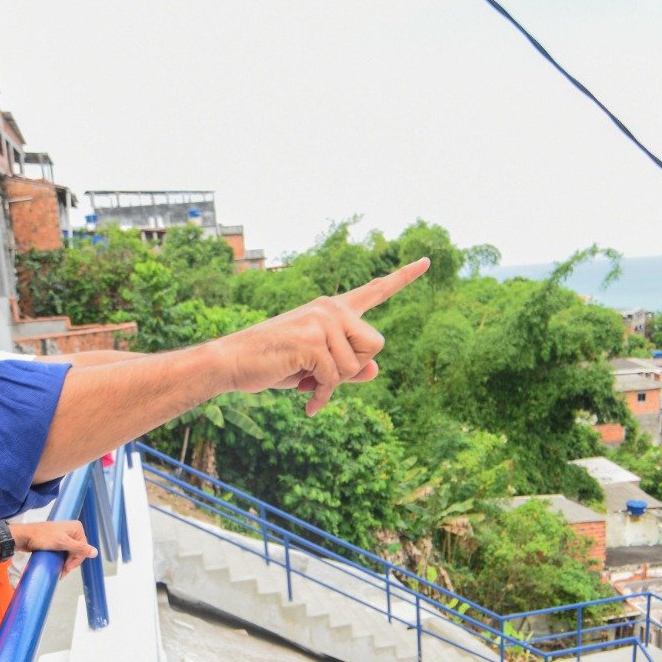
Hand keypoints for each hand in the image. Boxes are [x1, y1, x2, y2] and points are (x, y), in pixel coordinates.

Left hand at [12, 520, 97, 576]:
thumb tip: (95, 553)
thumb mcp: (62, 543)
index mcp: (76, 528)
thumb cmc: (42, 537)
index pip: (83, 548)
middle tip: (62, 572)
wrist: (24, 537)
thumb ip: (79, 548)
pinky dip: (62, 560)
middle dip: (71, 563)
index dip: (76, 560)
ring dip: (66, 563)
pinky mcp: (57, 541)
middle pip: (78, 551)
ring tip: (60, 571)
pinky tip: (58, 566)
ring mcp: (64, 536)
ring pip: (70, 553)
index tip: (67, 569)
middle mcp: (72, 531)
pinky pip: (64, 552)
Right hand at [214, 258, 427, 414]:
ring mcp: (321, 321)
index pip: (375, 290)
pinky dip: (321, 394)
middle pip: (375, 345)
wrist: (233, 363)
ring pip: (355, 367)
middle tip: (321, 377)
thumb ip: (348, 367)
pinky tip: (306, 399)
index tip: (428, 261)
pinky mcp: (312, 340)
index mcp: (333, 309)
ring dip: (332, 385)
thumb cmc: (275, 364)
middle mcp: (330, 308)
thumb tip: (375, 371)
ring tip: (306, 384)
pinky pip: (334, 377)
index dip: (404, 277)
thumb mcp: (317, 367)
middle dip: (354, 370)